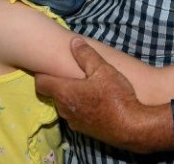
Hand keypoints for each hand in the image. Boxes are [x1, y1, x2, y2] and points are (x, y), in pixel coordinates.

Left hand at [34, 37, 173, 153]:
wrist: (133, 127)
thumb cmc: (116, 96)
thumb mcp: (103, 69)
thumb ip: (86, 54)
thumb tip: (74, 41)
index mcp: (64, 93)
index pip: (41, 83)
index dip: (42, 73)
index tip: (49, 67)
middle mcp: (64, 110)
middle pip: (54, 94)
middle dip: (60, 84)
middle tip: (72, 75)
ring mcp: (74, 122)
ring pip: (65, 106)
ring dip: (71, 97)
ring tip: (86, 88)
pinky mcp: (85, 131)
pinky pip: (76, 116)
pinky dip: (81, 109)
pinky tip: (96, 103)